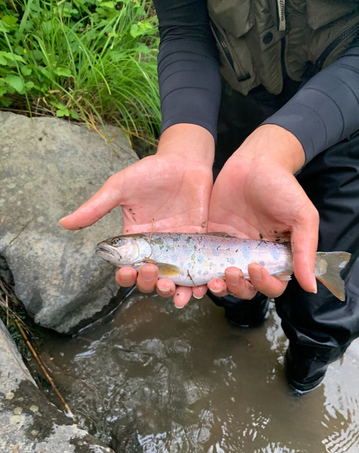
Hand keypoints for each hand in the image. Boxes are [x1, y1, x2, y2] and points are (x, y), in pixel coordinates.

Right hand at [60, 124, 213, 306]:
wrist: (184, 160)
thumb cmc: (150, 172)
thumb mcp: (120, 187)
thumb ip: (96, 207)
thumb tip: (64, 223)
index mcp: (134, 241)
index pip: (127, 268)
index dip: (126, 277)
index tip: (127, 271)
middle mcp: (156, 249)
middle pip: (151, 280)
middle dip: (150, 284)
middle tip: (152, 272)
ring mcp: (179, 249)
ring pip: (175, 280)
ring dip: (174, 292)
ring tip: (175, 292)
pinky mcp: (199, 244)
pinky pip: (200, 268)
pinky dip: (200, 282)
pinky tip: (200, 288)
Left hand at [206, 124, 318, 299]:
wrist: (255, 161)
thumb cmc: (282, 186)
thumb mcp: (302, 215)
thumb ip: (305, 250)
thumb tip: (310, 287)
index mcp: (277, 255)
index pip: (273, 284)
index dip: (264, 284)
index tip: (254, 268)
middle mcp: (254, 256)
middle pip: (247, 288)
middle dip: (238, 288)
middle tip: (230, 272)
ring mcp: (232, 249)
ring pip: (224, 280)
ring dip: (219, 286)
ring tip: (212, 280)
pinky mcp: (213, 238)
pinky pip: (205, 261)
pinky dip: (200, 272)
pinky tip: (195, 273)